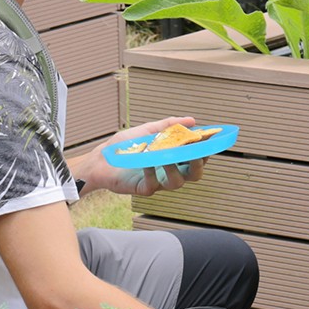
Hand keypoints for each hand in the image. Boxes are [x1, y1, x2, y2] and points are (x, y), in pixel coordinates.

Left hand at [80, 117, 203, 195]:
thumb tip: (192, 120)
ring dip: (175, 169)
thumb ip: (168, 126)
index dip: (205, 150)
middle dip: (199, 165)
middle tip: (197, 153)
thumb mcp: (148, 130)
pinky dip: (152, 173)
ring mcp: (157, 181)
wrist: (100, 158)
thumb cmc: (125, 146)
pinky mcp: (143, 189)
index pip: (196, 157)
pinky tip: (147, 163)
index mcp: (174, 158)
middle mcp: (169, 171)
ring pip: (177, 183)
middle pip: (194, 174)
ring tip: (167, 158)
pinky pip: (153, 185)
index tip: (208, 139)